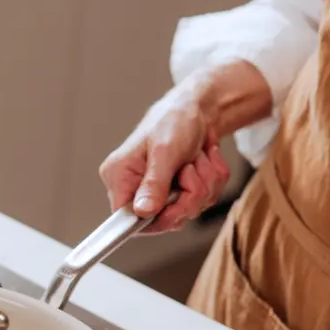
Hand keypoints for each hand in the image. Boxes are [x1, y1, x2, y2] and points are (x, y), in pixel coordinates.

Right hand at [99, 85, 230, 232]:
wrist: (198, 109)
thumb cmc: (173, 120)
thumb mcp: (164, 151)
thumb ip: (153, 184)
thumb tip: (141, 212)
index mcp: (119, 178)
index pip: (126, 220)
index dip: (155, 218)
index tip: (175, 201)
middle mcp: (134, 189)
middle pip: (164, 219)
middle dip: (189, 195)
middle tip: (190, 168)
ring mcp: (158, 193)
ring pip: (189, 210)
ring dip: (204, 182)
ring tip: (196, 158)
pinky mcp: (178, 193)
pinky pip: (203, 201)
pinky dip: (211, 179)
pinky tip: (202, 160)